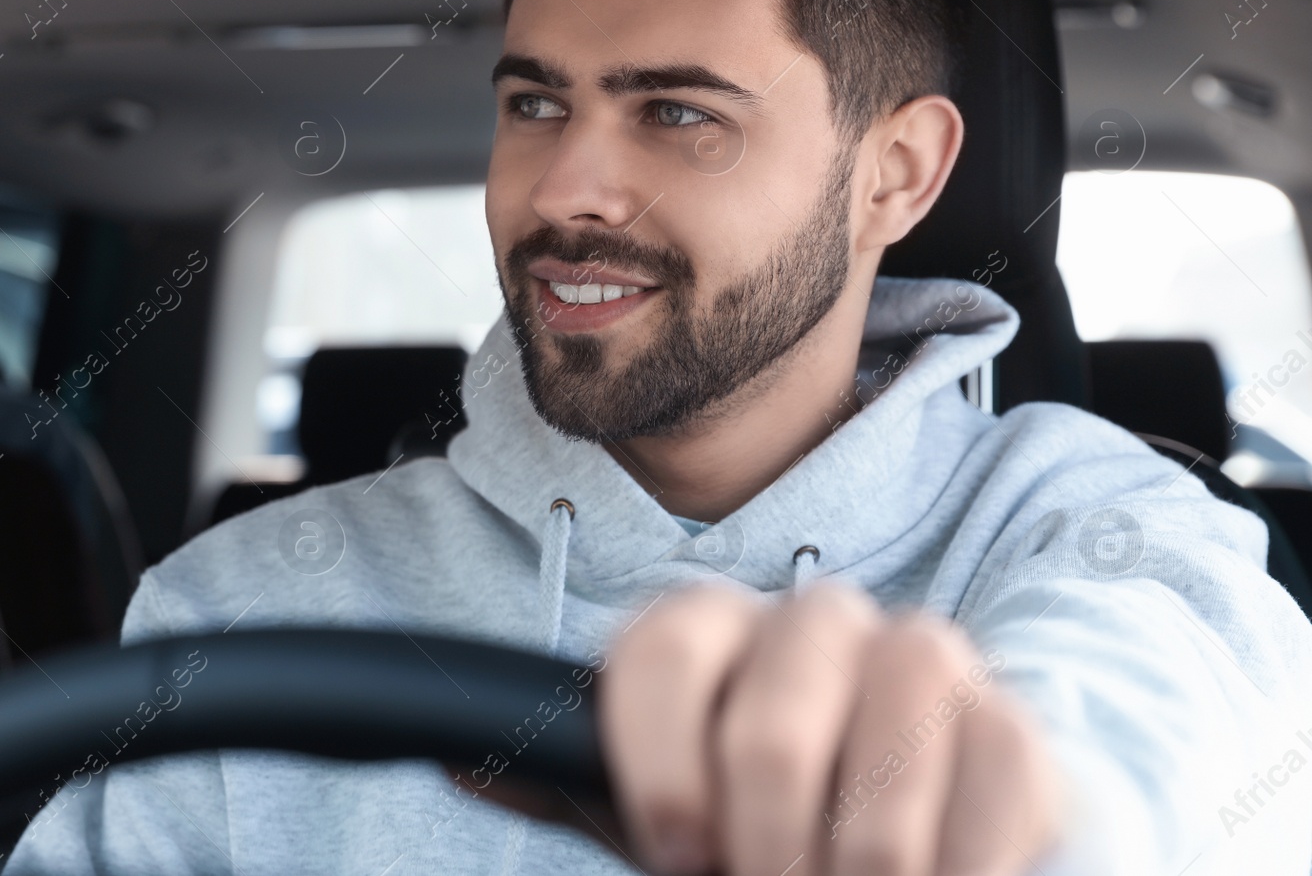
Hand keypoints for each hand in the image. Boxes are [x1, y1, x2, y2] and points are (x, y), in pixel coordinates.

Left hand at [597, 582, 1059, 874]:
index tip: (676, 853)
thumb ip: (563, 779)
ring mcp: (919, 655)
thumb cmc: (755, 818)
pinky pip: (994, 788)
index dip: (658, 770)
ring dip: (857, 872)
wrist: (899, 829)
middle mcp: (812, 620)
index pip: (658, 656)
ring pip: (885, 769)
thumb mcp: (649, 803)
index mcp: (710, 628)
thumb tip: (460, 755)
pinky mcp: (1010, 717)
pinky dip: (959, 870)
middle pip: (771, 732)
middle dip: (766, 854)